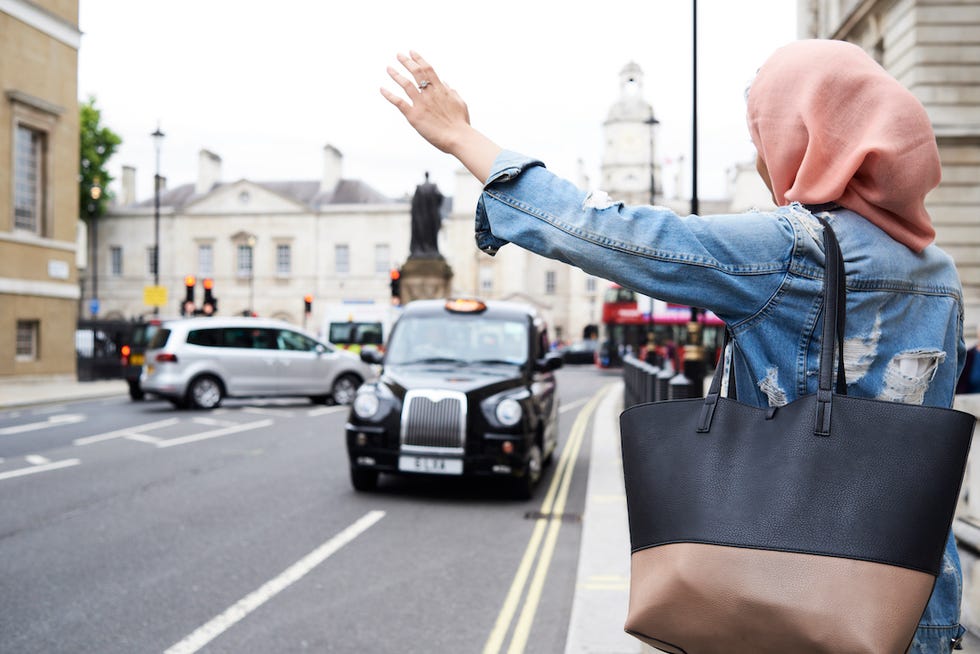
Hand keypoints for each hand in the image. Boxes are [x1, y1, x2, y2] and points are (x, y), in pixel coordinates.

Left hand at [381, 51, 501, 181]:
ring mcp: (421, 104)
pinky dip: (389, 95)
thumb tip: (445, 83)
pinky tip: (382, 89)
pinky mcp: (414, 116)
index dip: (419, 59)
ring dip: (396, 75)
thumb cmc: (461, 123)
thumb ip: (451, 92)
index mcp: (441, 90)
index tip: (412, 52)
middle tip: (398, 55)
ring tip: (389, 68)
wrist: (459, 137)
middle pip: (416, 72)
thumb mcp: (460, 102)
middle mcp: (430, 94)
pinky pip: (399, 102)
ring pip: (406, 84)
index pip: (428, 69)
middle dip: (406, 62)